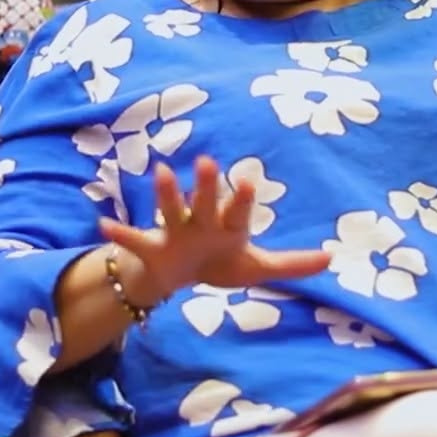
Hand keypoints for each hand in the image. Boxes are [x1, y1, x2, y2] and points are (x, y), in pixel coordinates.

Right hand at [98, 156, 328, 305]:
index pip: (239, 210)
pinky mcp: (154, 248)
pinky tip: (104, 223)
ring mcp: (176, 232)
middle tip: (209, 161)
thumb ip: (293, 263)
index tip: (249, 181)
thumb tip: (332, 258)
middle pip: (206, 201)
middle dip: (207, 185)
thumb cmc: (222, 261)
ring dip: (166, 193)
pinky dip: (121, 234)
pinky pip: (135, 241)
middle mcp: (202, 222)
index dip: (243, 198)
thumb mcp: (258, 267)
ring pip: (171, 210)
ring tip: (162, 171)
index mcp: (229, 226)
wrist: (181, 275)